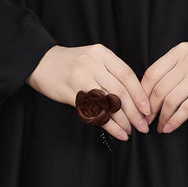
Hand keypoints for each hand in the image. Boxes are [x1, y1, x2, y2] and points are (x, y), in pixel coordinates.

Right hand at [27, 43, 151, 140]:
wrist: (39, 62)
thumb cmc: (70, 63)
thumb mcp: (93, 58)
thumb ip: (112, 72)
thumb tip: (135, 98)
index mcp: (102, 54)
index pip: (127, 75)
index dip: (140, 94)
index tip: (147, 109)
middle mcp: (93, 64)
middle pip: (120, 91)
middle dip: (134, 111)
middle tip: (143, 126)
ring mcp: (81, 78)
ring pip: (108, 103)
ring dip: (123, 120)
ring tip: (131, 131)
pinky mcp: (71, 93)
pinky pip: (94, 111)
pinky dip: (108, 124)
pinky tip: (117, 132)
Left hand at [142, 29, 187, 132]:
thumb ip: (178, 66)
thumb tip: (156, 88)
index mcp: (179, 51)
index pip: (151, 73)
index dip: (141, 93)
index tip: (139, 107)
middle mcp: (186, 60)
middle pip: (158, 89)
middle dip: (148, 109)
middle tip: (144, 122)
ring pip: (170, 100)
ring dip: (161, 118)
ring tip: (158, 127)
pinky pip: (186, 108)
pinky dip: (175, 121)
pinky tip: (170, 128)